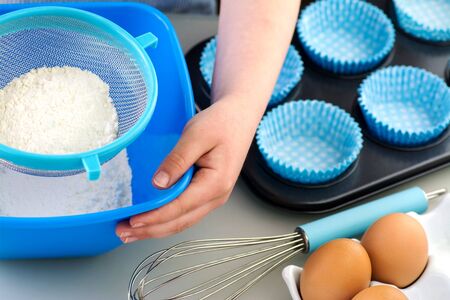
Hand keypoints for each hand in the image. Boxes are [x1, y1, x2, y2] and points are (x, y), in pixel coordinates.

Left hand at [116, 97, 257, 242]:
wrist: (239, 118)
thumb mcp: (196, 135)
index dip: (154, 217)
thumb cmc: (221, 123)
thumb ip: (177, 160)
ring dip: (156, 229)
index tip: (133, 221)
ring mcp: (213, 197)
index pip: (180, 207)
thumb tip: (158, 184)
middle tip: (123, 233)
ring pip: (182, 221)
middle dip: (150, 230)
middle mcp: (217, 196)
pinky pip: (185, 213)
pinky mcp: (207, 193)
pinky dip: (166, 220)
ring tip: (131, 232)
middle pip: (180, 222)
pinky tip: (152, 221)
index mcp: (215, 184)